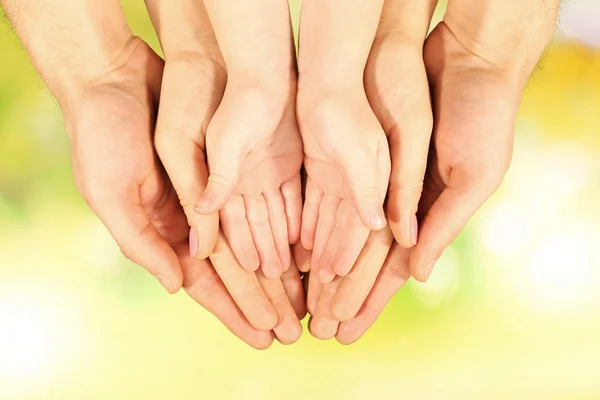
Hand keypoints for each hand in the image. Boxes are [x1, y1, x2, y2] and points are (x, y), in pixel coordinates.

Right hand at [3, 0, 304, 347]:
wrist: (111, 77)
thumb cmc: (101, 134)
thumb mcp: (112, 191)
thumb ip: (142, 239)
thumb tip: (177, 283)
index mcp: (161, 230)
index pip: (204, 281)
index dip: (234, 309)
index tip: (263, 336)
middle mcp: (189, 218)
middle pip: (236, 269)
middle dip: (263, 300)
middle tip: (293, 330)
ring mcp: (211, 192)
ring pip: (253, 240)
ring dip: (277, 271)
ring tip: (303, 299)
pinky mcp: (230, 166)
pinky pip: (262, 203)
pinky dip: (281, 227)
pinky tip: (302, 249)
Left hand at [311, 0, 559, 342]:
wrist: (468, 60)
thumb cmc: (482, 119)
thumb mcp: (472, 175)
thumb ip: (443, 222)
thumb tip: (419, 273)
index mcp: (429, 215)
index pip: (392, 269)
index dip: (367, 300)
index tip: (345, 331)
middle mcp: (399, 204)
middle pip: (361, 259)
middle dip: (339, 294)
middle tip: (315, 328)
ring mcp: (376, 181)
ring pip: (341, 233)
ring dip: (322, 267)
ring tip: (300, 297)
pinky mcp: (358, 158)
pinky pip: (330, 198)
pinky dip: (314, 225)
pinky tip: (297, 250)